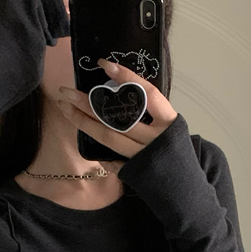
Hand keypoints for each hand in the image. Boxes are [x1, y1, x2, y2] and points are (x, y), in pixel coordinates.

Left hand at [55, 59, 178, 171]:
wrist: (184, 187)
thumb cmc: (174, 149)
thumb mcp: (170, 125)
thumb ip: (150, 110)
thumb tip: (119, 87)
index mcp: (169, 121)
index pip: (147, 93)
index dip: (126, 77)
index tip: (104, 64)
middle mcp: (156, 138)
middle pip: (119, 117)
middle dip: (90, 103)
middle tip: (66, 91)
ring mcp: (143, 156)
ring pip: (109, 137)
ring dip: (84, 122)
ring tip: (65, 108)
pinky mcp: (133, 172)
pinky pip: (110, 158)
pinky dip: (97, 149)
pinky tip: (81, 134)